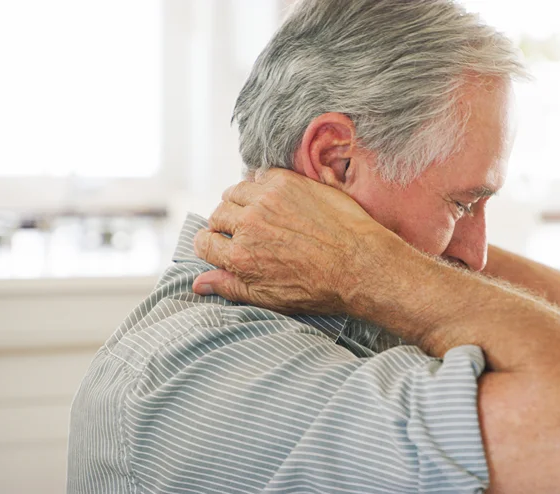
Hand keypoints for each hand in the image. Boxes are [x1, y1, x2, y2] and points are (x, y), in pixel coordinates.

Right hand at [192, 168, 399, 314]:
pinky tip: (277, 199)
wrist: (361, 263)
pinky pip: (260, 175)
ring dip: (241, 201)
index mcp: (240, 257)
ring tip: (258, 212)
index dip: (211, 245)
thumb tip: (198, 283)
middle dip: (226, 224)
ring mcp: (267, 199)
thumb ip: (230, 287)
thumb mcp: (270, 298)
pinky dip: (263, 185)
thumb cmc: (320, 287)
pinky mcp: (287, 181)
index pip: (203, 242)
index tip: (222, 245)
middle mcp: (248, 225)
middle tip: (246, 231)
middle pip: (217, 215)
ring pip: (235, 191)